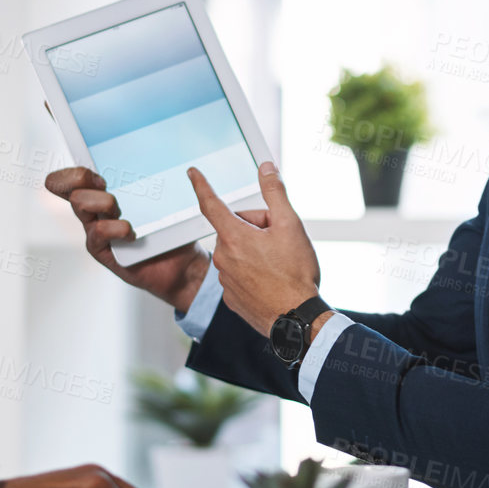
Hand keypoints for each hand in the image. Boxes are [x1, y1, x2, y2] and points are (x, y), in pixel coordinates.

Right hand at [44, 166, 209, 313]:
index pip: (76, 178)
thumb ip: (195, 187)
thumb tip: (193, 170)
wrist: (184, 270)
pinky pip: (97, 232)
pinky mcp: (102, 251)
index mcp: (109, 195)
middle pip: (69, 187)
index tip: (95, 168)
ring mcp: (98, 231)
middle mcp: (98, 212)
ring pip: (79, 203)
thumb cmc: (179, 236)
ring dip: (102, 200)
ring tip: (121, 211)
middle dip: (80, 177)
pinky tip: (132, 235)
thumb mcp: (188, 207)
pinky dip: (115, 228)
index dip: (72, 170)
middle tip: (105, 183)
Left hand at [189, 162, 321, 335]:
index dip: (202, 185)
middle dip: (256, 228)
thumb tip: (266, 168)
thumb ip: (274, 193)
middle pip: (236, 229)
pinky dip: (253, 272)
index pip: (211, 204)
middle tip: (280, 241)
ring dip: (255, 251)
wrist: (296, 319)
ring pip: (238, 252)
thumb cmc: (295, 274)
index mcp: (234, 236)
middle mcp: (223, 257)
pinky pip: (239, 274)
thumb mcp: (290, 225)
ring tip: (279, 264)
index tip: (192, 174)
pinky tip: (272, 281)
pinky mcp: (231, 297)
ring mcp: (225, 279)